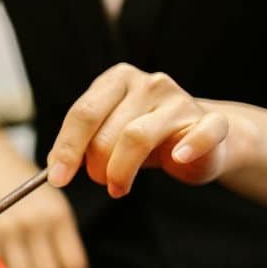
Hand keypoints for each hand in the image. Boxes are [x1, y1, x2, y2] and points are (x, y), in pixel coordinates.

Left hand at [46, 63, 235, 195]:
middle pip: (108, 131)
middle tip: (99, 181)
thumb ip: (82, 144)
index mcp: (118, 80)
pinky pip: (201, 134)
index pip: (83, 113)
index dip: (67, 148)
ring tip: (118, 187)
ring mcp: (180, 101)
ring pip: (138, 137)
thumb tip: (54, 168)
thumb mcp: (109, 134)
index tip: (57, 178)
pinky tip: (176, 159)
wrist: (202, 137)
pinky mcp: (212, 122)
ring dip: (121, 171)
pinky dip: (189, 147)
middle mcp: (149, 83)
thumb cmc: (147, 136)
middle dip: (96, 165)